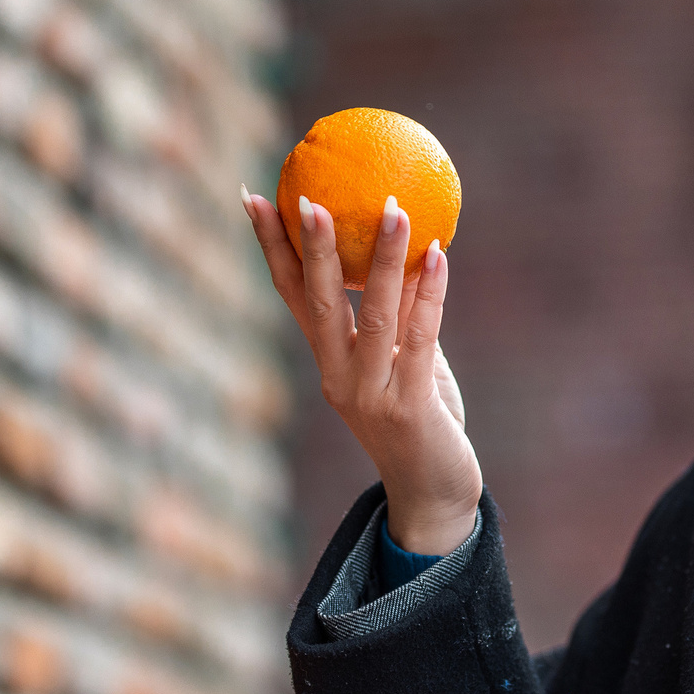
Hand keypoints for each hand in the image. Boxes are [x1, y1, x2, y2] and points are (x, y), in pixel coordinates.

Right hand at [245, 188, 482, 554]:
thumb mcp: (404, 364)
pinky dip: (429, 293)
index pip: (293, 295)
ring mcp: (372, 394)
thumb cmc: (420, 423)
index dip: (272, 247)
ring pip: (373, 314)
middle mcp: (339, 376)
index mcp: (329, 362)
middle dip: (313, 247)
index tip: (254, 198)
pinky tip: (439, 255)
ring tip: (392, 206)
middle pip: (319, 301)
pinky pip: (420, 338)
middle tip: (307, 197)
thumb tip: (411, 250)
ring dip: (383, 257)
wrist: (434, 496)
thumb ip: (401, 317)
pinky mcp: (410, 406)